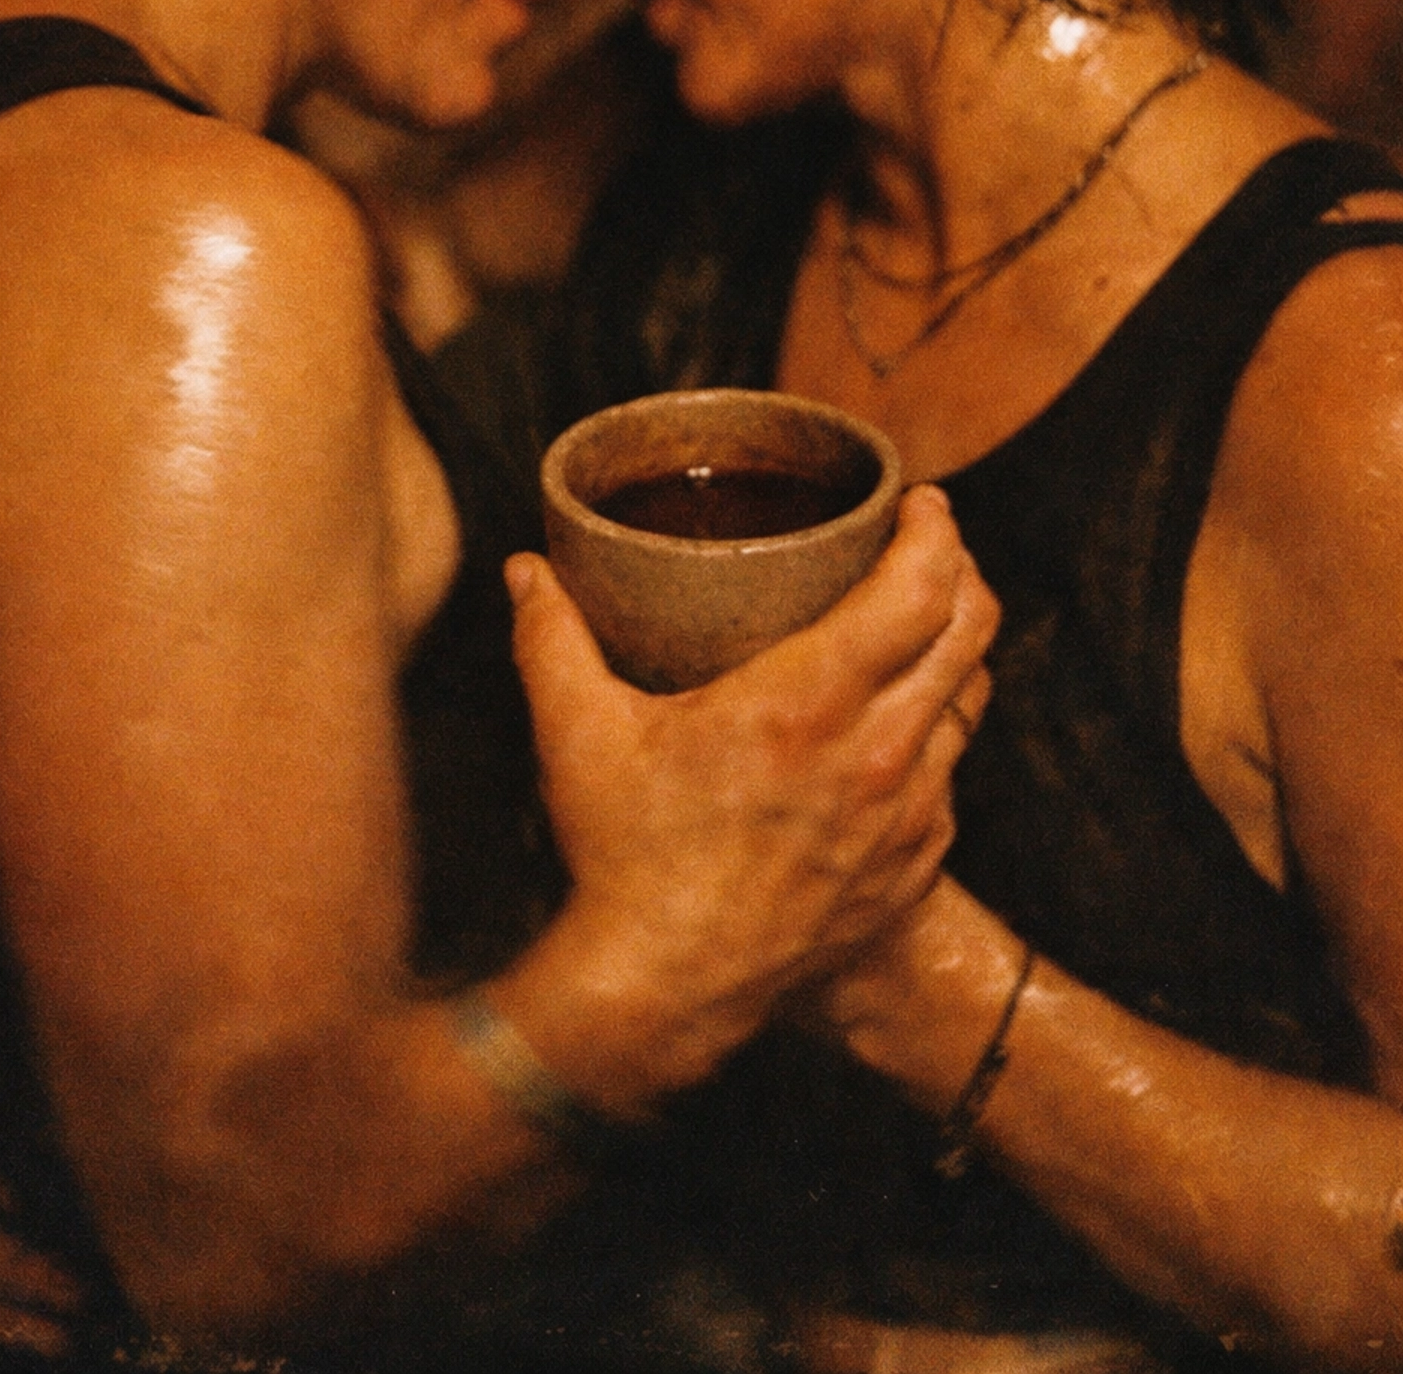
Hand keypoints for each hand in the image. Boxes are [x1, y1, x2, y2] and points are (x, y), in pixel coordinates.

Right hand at [507, 484, 997, 1097]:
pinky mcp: (915, 864)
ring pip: (973, 698)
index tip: (923, 504)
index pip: (919, 590)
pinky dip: (937, 729)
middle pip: (972, 630)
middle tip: (932, 543)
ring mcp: (906, 814)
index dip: (937, 532)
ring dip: (958, 647)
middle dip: (962, 570)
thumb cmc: (624, 861)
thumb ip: (551, 638)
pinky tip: (900, 722)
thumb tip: (524, 569)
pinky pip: (952, 772)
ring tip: (924, 621)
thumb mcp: (578, 736)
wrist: (664, 994)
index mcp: (806, 703)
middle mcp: (876, 752)